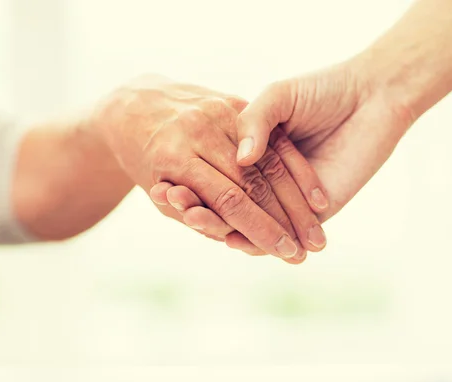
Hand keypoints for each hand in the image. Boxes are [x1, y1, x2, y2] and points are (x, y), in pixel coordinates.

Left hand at [89, 75, 326, 261]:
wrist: (134, 104)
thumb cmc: (144, 157)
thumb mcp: (155, 185)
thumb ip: (190, 209)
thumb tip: (224, 236)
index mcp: (176, 155)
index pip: (229, 200)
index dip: (260, 229)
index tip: (283, 253)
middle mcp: (200, 131)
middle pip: (255, 182)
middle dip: (285, 220)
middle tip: (309, 250)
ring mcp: (219, 112)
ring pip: (269, 162)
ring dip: (297, 199)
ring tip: (317, 230)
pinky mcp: (234, 102)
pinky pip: (271, 139)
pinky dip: (295, 168)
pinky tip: (316, 196)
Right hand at [155, 59, 413, 251]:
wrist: (371, 97)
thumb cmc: (323, 90)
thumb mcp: (278, 98)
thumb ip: (255, 122)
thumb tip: (239, 159)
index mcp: (260, 154)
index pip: (222, 177)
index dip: (195, 183)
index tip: (165, 185)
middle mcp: (273, 181)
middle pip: (231, 205)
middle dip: (201, 208)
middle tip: (174, 206)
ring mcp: (294, 199)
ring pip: (250, 224)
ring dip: (219, 225)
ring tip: (191, 217)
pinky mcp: (318, 213)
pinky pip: (284, 233)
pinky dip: (253, 239)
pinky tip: (229, 236)